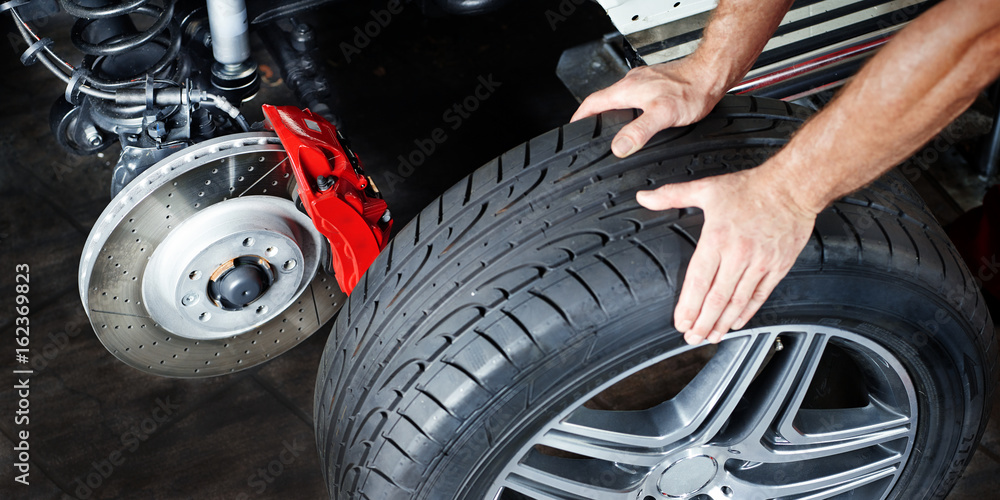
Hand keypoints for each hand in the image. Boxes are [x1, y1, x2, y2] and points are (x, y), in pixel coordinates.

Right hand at [571, 59, 729, 157]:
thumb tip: (618, 146)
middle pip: (603, 100)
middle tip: (592, 131)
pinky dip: (630, 107)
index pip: (592, 102)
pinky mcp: (657, 83)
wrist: (711, 75)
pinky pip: (635, 95)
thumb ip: (638, 131)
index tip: (573, 128)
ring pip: (619, 97)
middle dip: (594, 116)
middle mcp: (633, 82)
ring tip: (612, 127)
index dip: (580, 117)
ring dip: (612, 111)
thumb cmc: (691, 90)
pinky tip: (640, 115)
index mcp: (627, 89)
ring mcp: (645, 81)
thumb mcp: (663, 115)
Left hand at [637, 168, 817, 344]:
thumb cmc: (750, 188)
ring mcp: (760, 263)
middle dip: (702, 322)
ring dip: (722, 322)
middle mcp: (739, 254)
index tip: (680, 322)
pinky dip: (748, 312)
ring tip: (711, 336)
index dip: (688, 306)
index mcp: (718, 238)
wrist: (793, 186)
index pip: (698, 281)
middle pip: (717, 298)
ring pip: (738, 301)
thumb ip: (672, 195)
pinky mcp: (778, 266)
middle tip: (692, 338)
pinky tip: (736, 322)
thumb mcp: (706, 188)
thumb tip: (644, 198)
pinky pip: (760, 295)